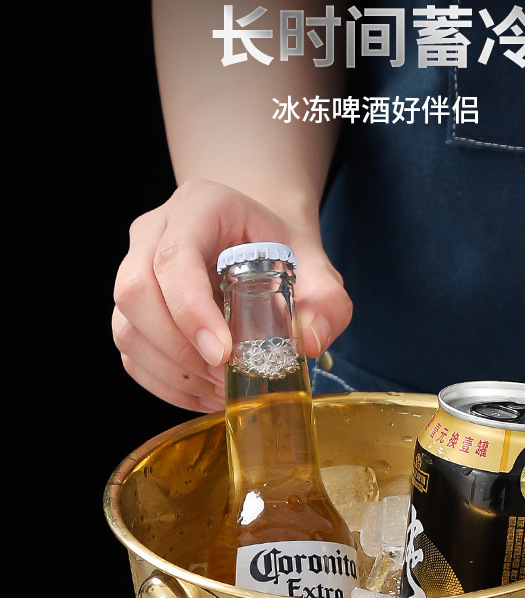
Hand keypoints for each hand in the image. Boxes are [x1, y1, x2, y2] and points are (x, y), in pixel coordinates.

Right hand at [112, 179, 352, 412]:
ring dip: (172, 371)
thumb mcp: (317, 268)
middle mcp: (154, 232)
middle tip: (226, 376)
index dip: (190, 310)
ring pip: (126, 328)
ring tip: (221, 388)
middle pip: (135, 292)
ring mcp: (134, 269)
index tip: (222, 353)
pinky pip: (132, 354)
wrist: (259, 248)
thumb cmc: (283, 253)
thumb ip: (326, 302)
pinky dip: (166, 384)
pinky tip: (206, 391)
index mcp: (198, 206)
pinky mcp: (132, 309)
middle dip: (178, 348)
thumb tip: (309, 343)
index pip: (174, 257)